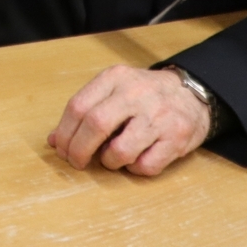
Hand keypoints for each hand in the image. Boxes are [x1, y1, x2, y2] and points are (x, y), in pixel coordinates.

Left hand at [47, 65, 209, 176]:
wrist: (192, 94)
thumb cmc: (144, 96)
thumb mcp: (113, 91)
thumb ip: (84, 111)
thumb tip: (54, 141)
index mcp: (116, 78)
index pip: (78, 106)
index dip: (64, 133)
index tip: (61, 148)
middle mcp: (136, 93)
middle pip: (95, 125)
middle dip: (78, 151)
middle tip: (76, 162)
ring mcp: (158, 116)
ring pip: (120, 151)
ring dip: (109, 162)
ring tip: (112, 157)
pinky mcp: (176, 139)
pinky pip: (145, 166)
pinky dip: (134, 169)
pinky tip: (136, 158)